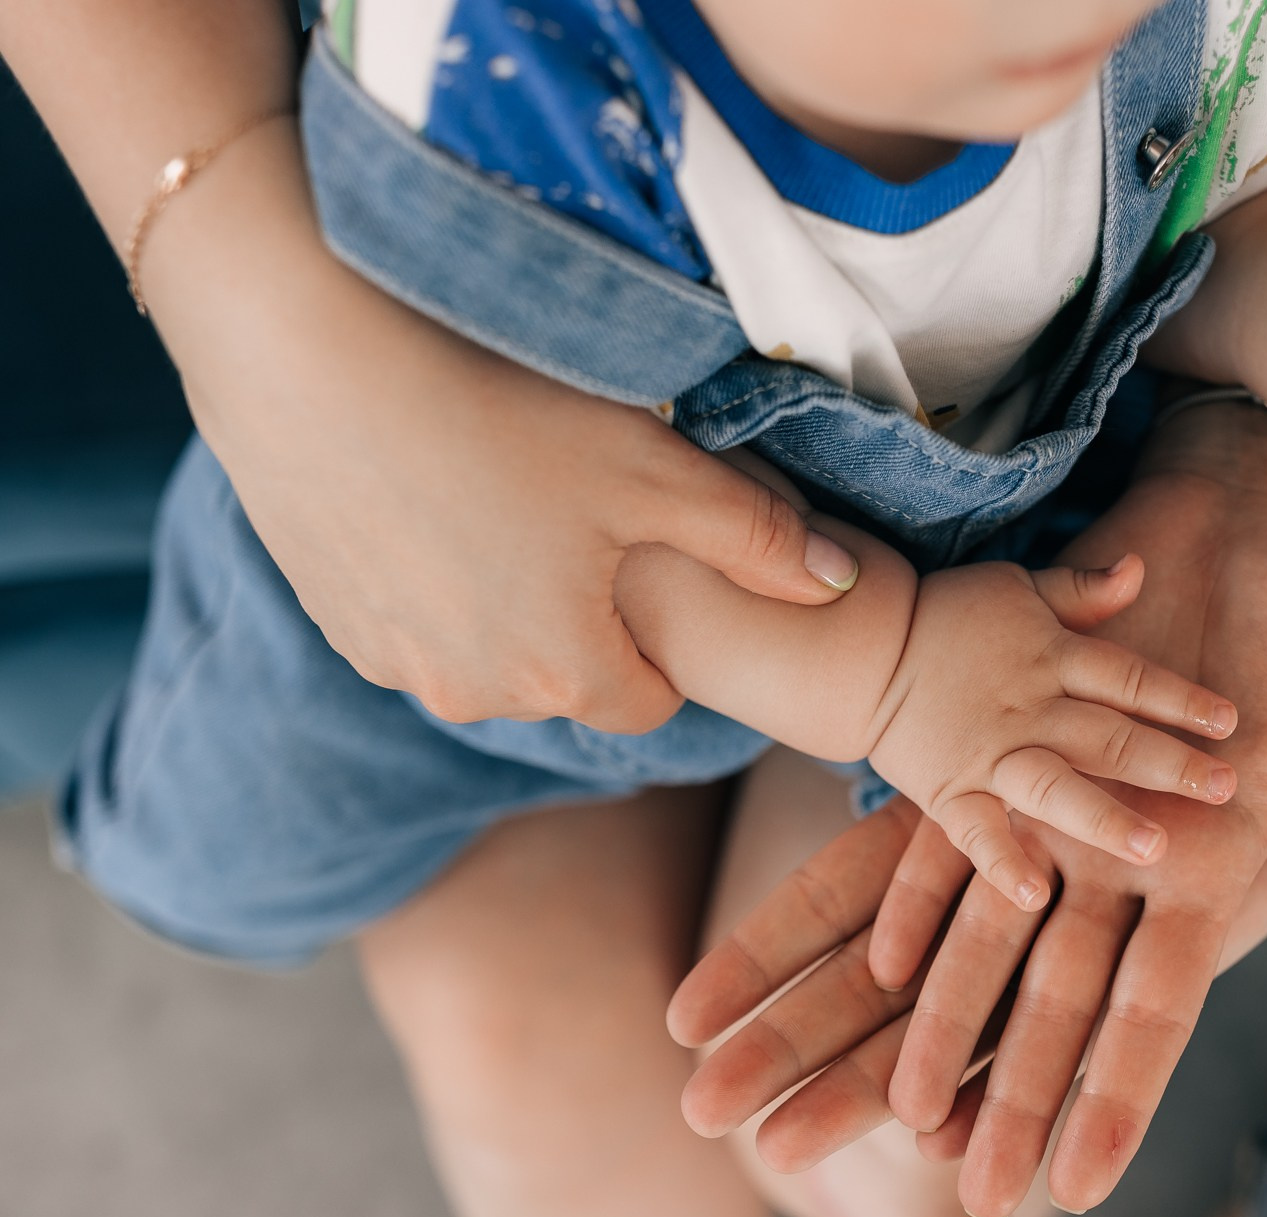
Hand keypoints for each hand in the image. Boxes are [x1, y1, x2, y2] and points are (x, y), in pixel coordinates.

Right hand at [150, 126, 860, 734]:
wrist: (309, 354)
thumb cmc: (502, 408)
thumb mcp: (655, 468)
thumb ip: (758, 538)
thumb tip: (843, 587)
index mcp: (565, 674)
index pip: (649, 700)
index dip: (662, 636)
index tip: (651, 563)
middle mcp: (475, 696)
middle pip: (565, 681)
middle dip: (584, 618)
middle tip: (578, 515)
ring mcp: (393, 665)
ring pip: (485, 656)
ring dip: (505, 603)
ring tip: (503, 497)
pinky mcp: (333, 623)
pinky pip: (413, 626)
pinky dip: (434, 582)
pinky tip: (432, 495)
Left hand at [670, 403, 1266, 1216]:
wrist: (1243, 515)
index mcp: (1205, 878)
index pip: (1145, 1011)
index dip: (1105, 1097)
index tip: (1058, 1186)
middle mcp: (1119, 873)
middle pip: (1030, 1004)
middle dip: (959, 1091)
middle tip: (893, 1179)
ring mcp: (1054, 822)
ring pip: (958, 946)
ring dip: (891, 1025)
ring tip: (817, 1110)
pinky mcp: (1006, 758)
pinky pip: (927, 847)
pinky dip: (880, 910)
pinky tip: (826, 979)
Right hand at [866, 558, 1238, 908]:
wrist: (862, 649)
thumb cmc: (948, 616)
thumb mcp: (1019, 587)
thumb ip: (1082, 589)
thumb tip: (1140, 565)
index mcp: (1052, 656)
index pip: (1131, 678)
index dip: (1182, 700)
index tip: (1229, 724)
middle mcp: (1029, 708)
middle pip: (1110, 736)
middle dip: (1170, 764)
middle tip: (1224, 789)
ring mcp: (989, 753)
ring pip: (1056, 788)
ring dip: (1105, 818)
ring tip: (1154, 848)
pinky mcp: (949, 791)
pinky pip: (976, 832)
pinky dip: (1001, 863)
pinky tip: (1033, 895)